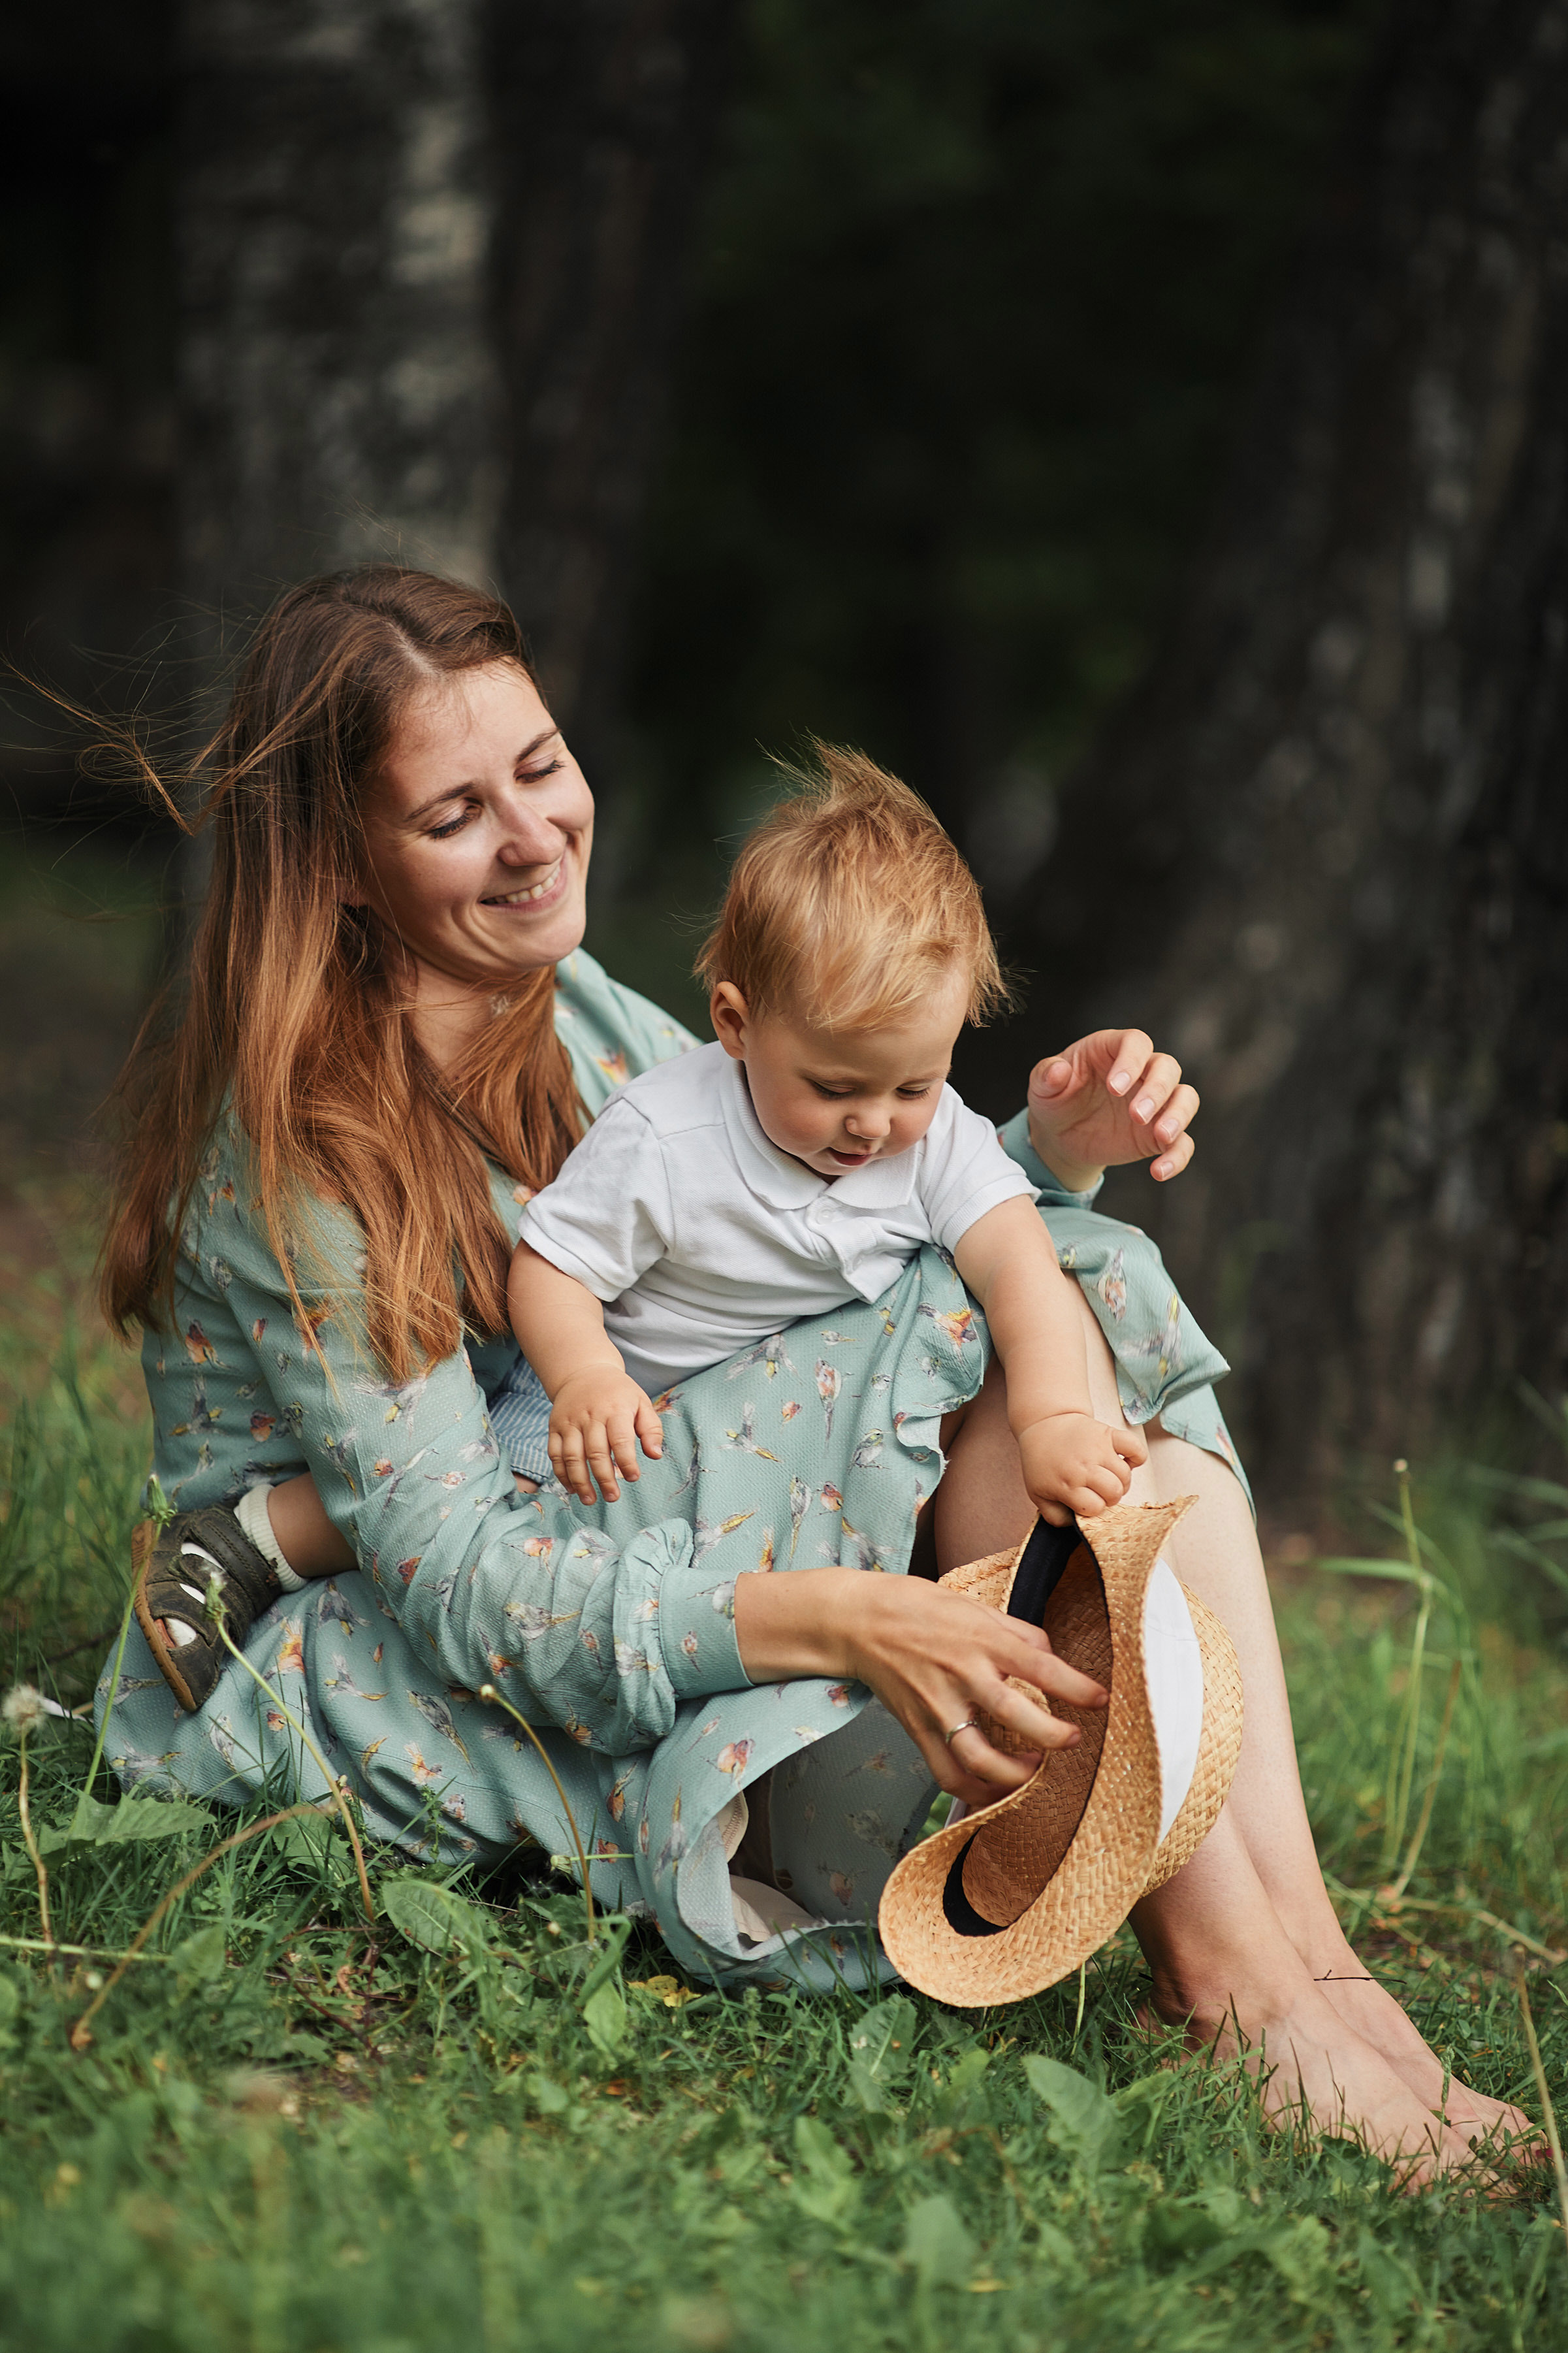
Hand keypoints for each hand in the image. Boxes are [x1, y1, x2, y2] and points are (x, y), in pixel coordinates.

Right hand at [547, 1372, 663, 1504]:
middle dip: (604, 1478)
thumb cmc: (618, 1392)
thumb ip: (652, 1429)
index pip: (621, 1440)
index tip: (633, 1477)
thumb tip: (656, 1455)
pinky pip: (555, 1453)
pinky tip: (572, 1488)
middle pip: (595, 1452)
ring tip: (590, 1500)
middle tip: (613, 1497)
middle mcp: (590, 1415)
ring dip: (580, 1481)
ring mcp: (570, 1421)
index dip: (627, 1462)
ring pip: (571, 1456)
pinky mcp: (555, 1426)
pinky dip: (561, 1473)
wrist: (584, 1370)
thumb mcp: (642, 1402)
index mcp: (615, 1409)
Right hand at [732, 1567, 1109, 1808]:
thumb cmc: (918, 1607)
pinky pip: (948, 1774)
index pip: (1040, 1665)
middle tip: (1073, 1740)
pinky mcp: (917, 1728)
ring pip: (979, 1757)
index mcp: (981, 1638)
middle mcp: (962, 1673)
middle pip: (1016, 1715)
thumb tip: (1050, 1655)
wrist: (857, 1621)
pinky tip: (996, 1787)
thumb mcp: (974, 1605)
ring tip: (1034, 1768)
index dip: (1076, 1687)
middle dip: (1053, 1736)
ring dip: (1015, 1774)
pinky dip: (975, 1791)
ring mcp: (937, 1705)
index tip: (1102, 1700)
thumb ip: (1016, 1631)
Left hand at [1016, 1411, 1146, 1525]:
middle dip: (1109, 1498)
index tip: (1086, 1500)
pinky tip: (1124, 1461)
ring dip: (1121, 1482)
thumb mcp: (1037, 1494)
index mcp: (1066, 1484)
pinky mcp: (1108, 1433)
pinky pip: (1135, 1449)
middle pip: (1114, 1493)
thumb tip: (1076, 1525)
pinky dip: (1136, 1458)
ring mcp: (1098, 1448)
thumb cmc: (1042, 1462)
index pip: (1095, 1508)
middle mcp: (1083, 1466)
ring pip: (1125, 1476)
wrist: (1043, 1424)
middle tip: (1099, 1491)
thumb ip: (1055, 1516)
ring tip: (1108, 1477)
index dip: (1093, 1508)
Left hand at [1026, 1029, 1198, 1190]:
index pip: (1136, 1042)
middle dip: (1157, 1090)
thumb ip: (1047, 1076)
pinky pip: (1182, 1143)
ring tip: (1161, 1137)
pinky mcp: (1158, 1135)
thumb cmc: (1055, 1099)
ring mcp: (1156, 1103)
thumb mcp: (1042, 1088)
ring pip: (1186, 1098)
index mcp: (1113, 1050)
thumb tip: (1057, 1072)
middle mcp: (1142, 1071)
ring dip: (1178, 1116)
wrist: (1061, 1134)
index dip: (1131, 1061)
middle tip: (1136, 1115)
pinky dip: (1177, 1157)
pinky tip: (1158, 1171)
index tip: (1114, 1088)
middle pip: (1168, 1067)